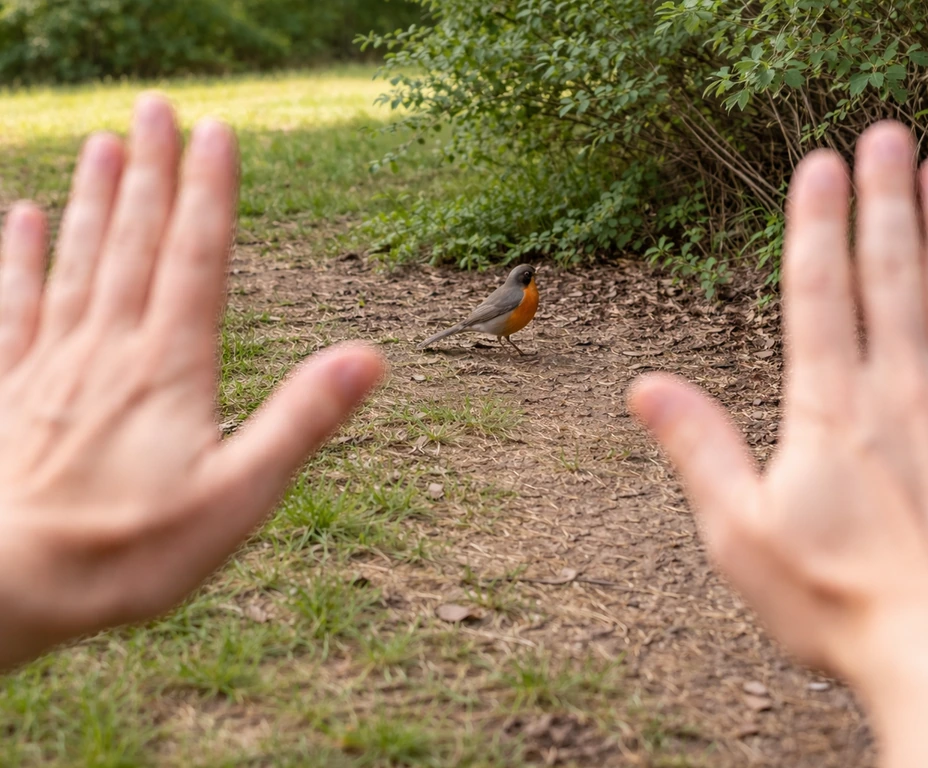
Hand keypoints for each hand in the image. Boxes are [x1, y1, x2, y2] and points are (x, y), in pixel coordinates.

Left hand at [0, 94, 383, 668]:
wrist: (6, 587)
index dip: (210, 194)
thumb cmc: (129, 552)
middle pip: (135, 243)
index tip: (219, 131)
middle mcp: (111, 349)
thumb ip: (302, 420)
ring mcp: (52, 365)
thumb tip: (369, 358)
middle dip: (152, 173)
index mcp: (171, 368)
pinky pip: (15, 306)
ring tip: (103, 142)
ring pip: (78, 261)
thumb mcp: (240, 498)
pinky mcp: (8, 389)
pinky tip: (22, 216)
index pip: (196, 260)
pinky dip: (19, 257)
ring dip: (95, 200)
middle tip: (156, 106)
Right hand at [630, 123, 927, 765]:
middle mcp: (902, 392)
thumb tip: (645, 388)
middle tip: (890, 135)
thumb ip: (696, 450)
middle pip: (893, 273)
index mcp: (831, 408)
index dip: (819, 221)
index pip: (821, 290)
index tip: (820, 163)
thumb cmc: (841, 602)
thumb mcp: (739, 533)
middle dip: (887, 199)